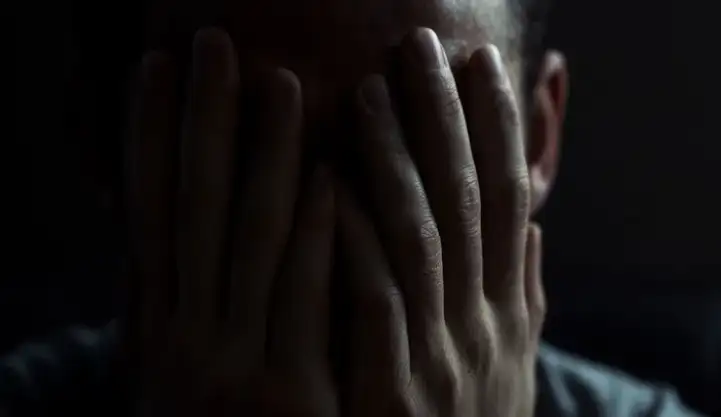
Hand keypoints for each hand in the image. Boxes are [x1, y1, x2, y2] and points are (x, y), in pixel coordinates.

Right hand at [124, 28, 336, 416]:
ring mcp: (236, 366)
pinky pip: (304, 304)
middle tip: (211, 46)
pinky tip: (326, 179)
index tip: (153, 70)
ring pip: (249, 243)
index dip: (147, 138)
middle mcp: (188, 338)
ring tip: (276, 81)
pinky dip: (314, 238)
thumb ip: (192, 309)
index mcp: (163, 328)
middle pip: (195, 209)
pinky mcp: (290, 398)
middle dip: (201, 123)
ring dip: (262, 158)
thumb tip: (182, 239)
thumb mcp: (187, 372)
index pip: (152, 211)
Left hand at [337, 28, 544, 416]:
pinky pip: (373, 301)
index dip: (499, 127)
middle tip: (421, 46)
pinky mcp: (392, 392)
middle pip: (467, 201)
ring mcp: (440, 357)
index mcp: (508, 311)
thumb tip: (533, 229)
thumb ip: (522, 297)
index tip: (483, 64)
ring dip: (395, 161)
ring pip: (420, 238)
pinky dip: (353, 240)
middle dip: (446, 119)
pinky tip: (327, 185)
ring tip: (364, 93)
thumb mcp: (508, 366)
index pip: (508, 198)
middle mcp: (483, 325)